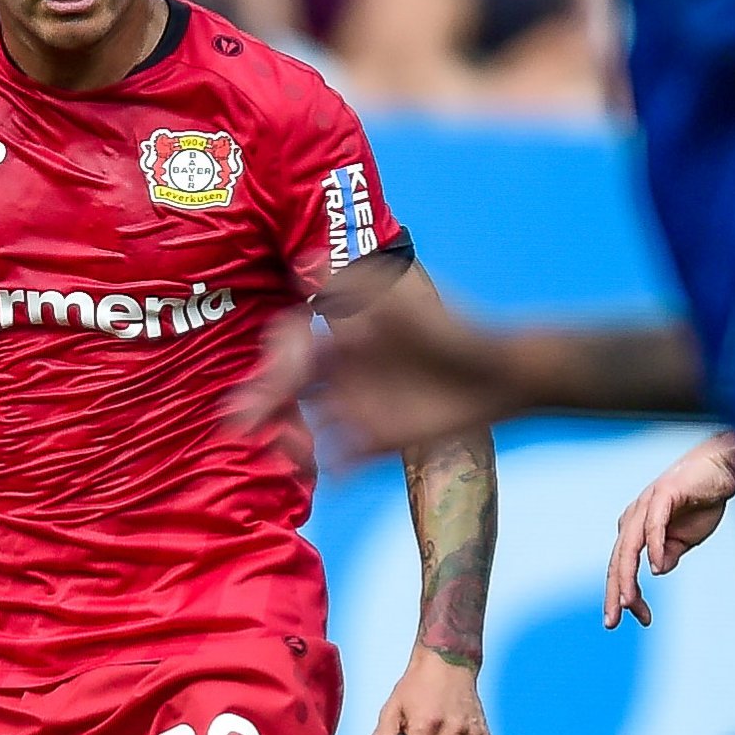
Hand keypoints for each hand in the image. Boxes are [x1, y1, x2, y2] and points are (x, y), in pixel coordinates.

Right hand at [241, 269, 527, 460]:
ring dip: (290, 440)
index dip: (271, 361)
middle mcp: (339, 374)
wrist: (496, 374)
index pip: (286, 348)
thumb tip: (301, 259)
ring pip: (304, 428)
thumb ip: (350, 288)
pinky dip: (334, 469)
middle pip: (283, 391)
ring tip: (291, 451)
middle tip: (238, 423)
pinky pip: (342, 460)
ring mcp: (355, 409)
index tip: (272, 373)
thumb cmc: (448, 330)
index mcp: (338, 338)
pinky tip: (334, 476)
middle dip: (259, 404)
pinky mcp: (376, 442)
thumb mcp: (398, 302)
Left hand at [602, 430, 734, 626]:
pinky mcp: (662, 494)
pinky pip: (653, 525)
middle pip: (618, 560)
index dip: (625, 594)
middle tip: (612, 621)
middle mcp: (634, 516)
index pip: (622, 566)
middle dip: (614, 592)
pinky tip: (657, 569)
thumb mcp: (685, 539)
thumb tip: (658, 572)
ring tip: (627, 603)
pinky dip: (654, 547)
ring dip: (627, 576)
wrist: (723, 469)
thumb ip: (669, 554)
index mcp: (635, 528)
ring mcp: (646, 504)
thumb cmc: (703, 501)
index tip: (640, 619)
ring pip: (629, 546)